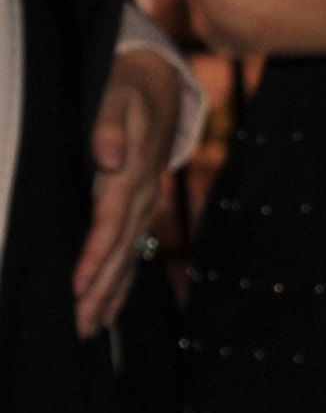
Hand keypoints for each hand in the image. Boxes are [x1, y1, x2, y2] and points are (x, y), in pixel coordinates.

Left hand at [75, 47, 183, 337]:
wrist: (160, 85)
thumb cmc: (128, 88)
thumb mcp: (117, 94)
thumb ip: (108, 123)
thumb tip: (106, 157)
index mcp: (131, 175)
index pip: (110, 223)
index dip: (94, 256)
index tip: (78, 286)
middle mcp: (142, 198)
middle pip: (120, 252)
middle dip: (101, 290)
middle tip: (82, 325)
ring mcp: (145, 206)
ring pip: (128, 258)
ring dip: (110, 294)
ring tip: (92, 327)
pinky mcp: (142, 209)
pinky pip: (132, 251)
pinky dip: (121, 280)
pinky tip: (109, 304)